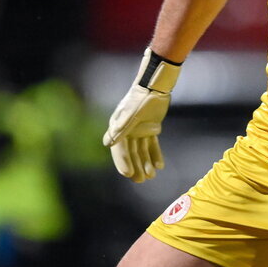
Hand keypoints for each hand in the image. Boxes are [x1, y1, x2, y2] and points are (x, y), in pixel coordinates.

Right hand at [103, 48, 181, 182]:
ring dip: (146, 163)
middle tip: (141, 180)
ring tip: (151, 176)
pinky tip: (159, 166)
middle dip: (135, 167)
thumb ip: (121, 128)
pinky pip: (152, 144)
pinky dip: (155, 154)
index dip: (122, 162)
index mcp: (118, 127)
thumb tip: (107, 144)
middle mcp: (127, 131)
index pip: (118, 149)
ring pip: (142, 151)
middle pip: (130, 153)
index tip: (128, 174)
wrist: (156, 86)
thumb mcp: (131, 113)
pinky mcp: (151, 128)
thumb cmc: (141, 98)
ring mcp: (139, 130)